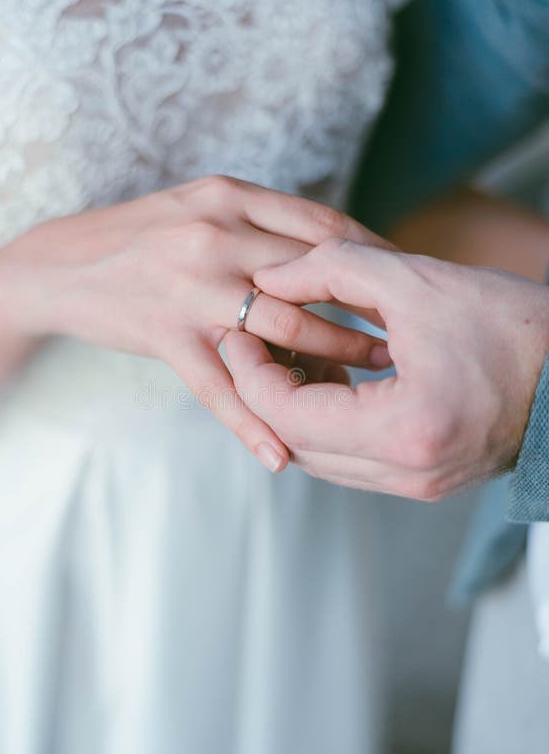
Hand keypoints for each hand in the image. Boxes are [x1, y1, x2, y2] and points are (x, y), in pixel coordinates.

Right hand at [0, 177, 390, 470]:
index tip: (406, 281)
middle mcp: (215, 235)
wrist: (59, 266)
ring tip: (372, 380)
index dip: (372, 254)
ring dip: (334, 357)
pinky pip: (218, 385)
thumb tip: (330, 248)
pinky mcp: (165, 334)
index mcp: (230, 196)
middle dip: (367, 307)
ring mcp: (190, 287)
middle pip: (313, 273)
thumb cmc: (142, 238)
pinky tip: (281, 452)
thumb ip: (258, 221)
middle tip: (409, 336)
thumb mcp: (200, 207)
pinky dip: (252, 421)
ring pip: (281, 326)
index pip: (321, 222)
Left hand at [226, 238, 548, 498]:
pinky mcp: (422, 480)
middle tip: (247, 342)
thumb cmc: (514, 325)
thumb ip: (332, 268)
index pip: (288, 415)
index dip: (250, 372)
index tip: (238, 331)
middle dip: (260, 393)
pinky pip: (347, 461)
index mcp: (403, 429)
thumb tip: (269, 274)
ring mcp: (415, 485)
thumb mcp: (418, 281)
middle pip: (294, 444)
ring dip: (289, 411)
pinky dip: (323, 423)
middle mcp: (405, 473)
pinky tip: (324, 379)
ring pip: (317, 458)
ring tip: (283, 356)